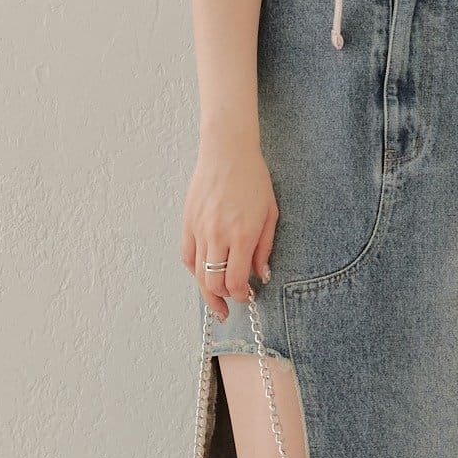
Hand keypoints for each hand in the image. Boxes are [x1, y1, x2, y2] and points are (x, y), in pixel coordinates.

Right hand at [180, 131, 278, 318]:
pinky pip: (188, 256)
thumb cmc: (254, 180)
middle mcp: (218, 236)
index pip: (236, 281)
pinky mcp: (188, 223)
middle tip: (231, 305)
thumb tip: (260, 276)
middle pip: (214, 283)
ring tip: (215, 302)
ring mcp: (200, 230)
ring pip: (198, 274)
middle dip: (223, 299)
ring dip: (207, 291)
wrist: (227, 152)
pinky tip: (203, 275)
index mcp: (243, 235)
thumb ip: (265, 248)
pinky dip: (195, 270)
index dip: (241, 296)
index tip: (248, 297)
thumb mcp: (270, 214)